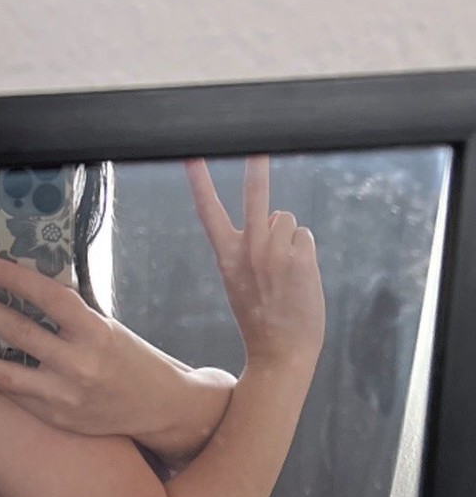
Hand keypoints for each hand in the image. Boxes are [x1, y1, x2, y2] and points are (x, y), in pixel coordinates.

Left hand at [0, 255, 207, 443]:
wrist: (157, 407)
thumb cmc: (131, 360)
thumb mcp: (107, 328)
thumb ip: (71, 317)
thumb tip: (27, 292)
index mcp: (96, 332)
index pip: (50, 298)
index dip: (16, 279)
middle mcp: (79, 364)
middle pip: (20, 334)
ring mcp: (64, 395)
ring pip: (6, 374)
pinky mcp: (55, 417)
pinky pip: (14, 396)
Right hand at [185, 155, 324, 374]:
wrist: (281, 352)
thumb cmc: (262, 319)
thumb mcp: (242, 283)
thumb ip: (253, 247)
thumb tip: (280, 217)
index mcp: (226, 258)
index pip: (208, 213)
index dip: (200, 183)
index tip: (191, 156)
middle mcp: (248, 251)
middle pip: (255, 195)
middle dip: (257, 167)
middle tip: (258, 144)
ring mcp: (274, 252)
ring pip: (287, 219)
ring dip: (290, 238)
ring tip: (285, 272)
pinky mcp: (299, 256)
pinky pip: (304, 236)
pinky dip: (305, 252)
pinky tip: (299, 278)